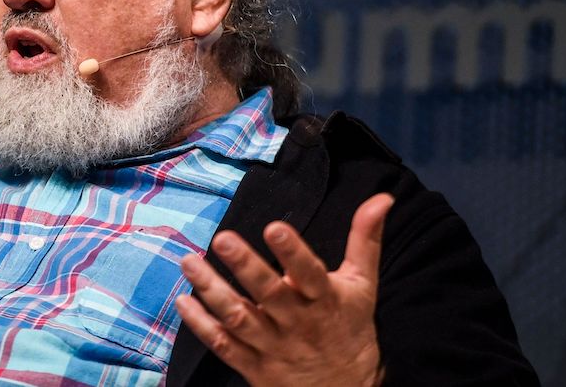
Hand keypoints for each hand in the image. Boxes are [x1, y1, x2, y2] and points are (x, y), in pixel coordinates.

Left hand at [176, 193, 393, 386]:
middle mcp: (297, 323)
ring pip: (239, 319)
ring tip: (189, 261)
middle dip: (245, 267)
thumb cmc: (350, 328)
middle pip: (268, 294)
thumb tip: (382, 198)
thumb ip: (365, 239)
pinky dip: (202, 325)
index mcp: (325, 300)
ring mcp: (273, 347)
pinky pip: (224, 346)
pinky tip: (184, 301)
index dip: (293, 252)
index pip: (310, 273)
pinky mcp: (254, 367)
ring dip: (211, 291)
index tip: (274, 227)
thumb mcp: (362, 284)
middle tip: (222, 239)